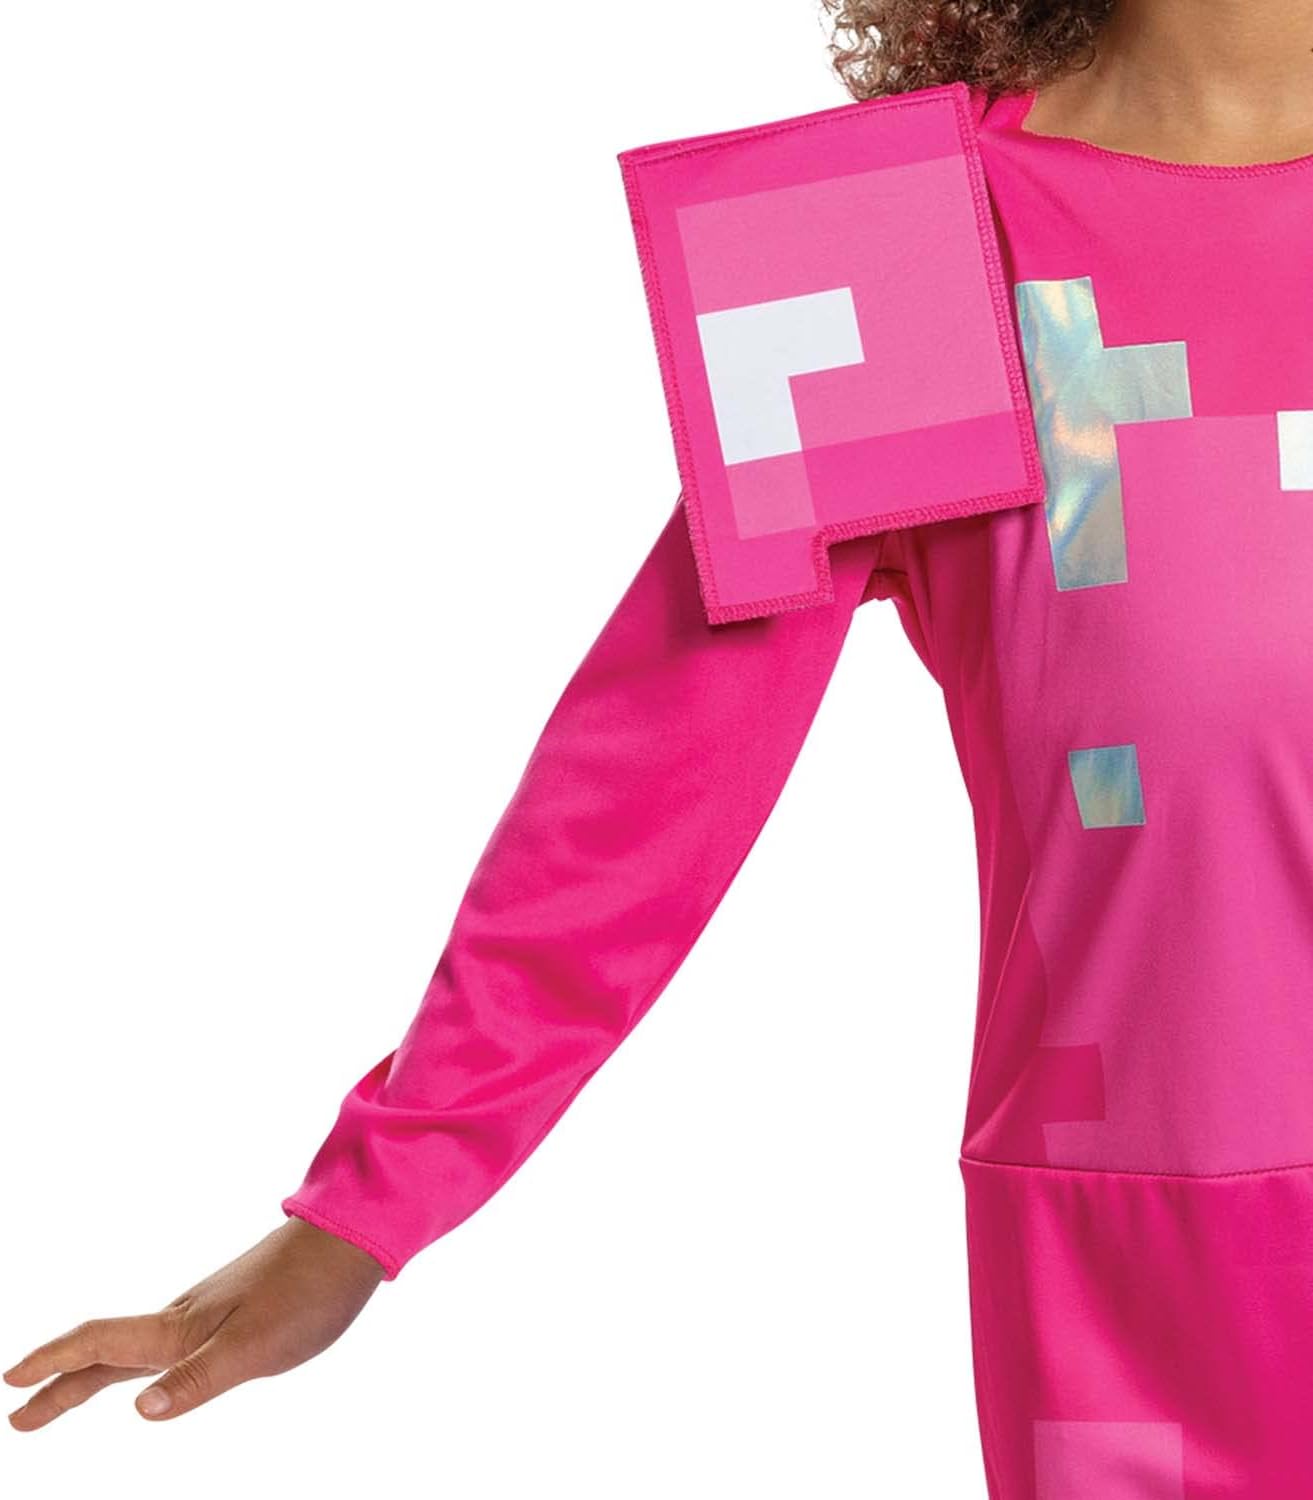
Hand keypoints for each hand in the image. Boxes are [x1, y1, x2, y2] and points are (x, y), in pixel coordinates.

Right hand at [4, 1217, 386, 1429]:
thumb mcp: (255, 1347)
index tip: (9, 1386)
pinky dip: (138, 1360)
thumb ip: (198, 1379)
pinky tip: (154, 1370)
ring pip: (136, 1345)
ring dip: (94, 1372)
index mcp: (180, 1327)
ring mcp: (209, 1309)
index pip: (101, 1347)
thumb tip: (138, 1411)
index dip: (53, 1367)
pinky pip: (168, 1340)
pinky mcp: (234, 1307)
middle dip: (60, 1385)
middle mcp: (185, 1316)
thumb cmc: (308, 1294)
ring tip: (67, 1395)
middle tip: (18, 1416)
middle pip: (107, 1352)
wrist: (351, 1240)